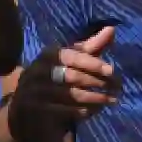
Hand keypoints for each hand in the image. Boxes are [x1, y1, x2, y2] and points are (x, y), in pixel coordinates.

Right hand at [7, 26, 120, 141]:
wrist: (24, 106)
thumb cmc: (54, 79)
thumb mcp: (71, 61)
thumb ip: (90, 48)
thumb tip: (111, 29)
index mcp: (48, 54)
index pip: (71, 55)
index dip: (92, 63)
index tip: (112, 71)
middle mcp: (39, 70)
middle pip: (72, 75)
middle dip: (97, 82)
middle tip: (117, 88)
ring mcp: (34, 90)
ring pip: (70, 94)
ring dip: (94, 98)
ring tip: (110, 101)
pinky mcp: (35, 109)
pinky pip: (62, 110)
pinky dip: (79, 111)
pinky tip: (91, 112)